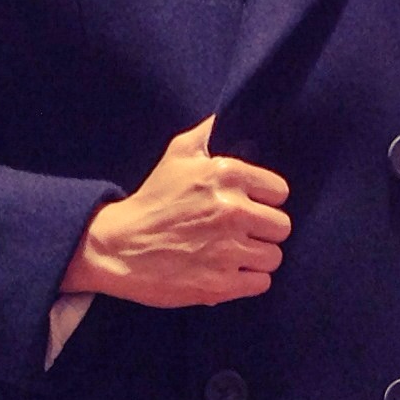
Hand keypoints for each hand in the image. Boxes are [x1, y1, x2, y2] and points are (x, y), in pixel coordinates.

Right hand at [62, 115, 290, 307]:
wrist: (118, 247)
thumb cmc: (152, 200)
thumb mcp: (177, 156)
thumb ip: (206, 133)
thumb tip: (225, 116)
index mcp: (227, 175)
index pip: (280, 192)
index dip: (264, 201)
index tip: (246, 206)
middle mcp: (232, 210)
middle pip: (282, 227)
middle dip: (262, 231)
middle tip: (239, 233)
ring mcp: (227, 249)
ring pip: (273, 257)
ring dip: (256, 257)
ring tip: (232, 254)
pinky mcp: (221, 283)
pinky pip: (261, 283)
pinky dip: (248, 280)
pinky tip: (228, 272)